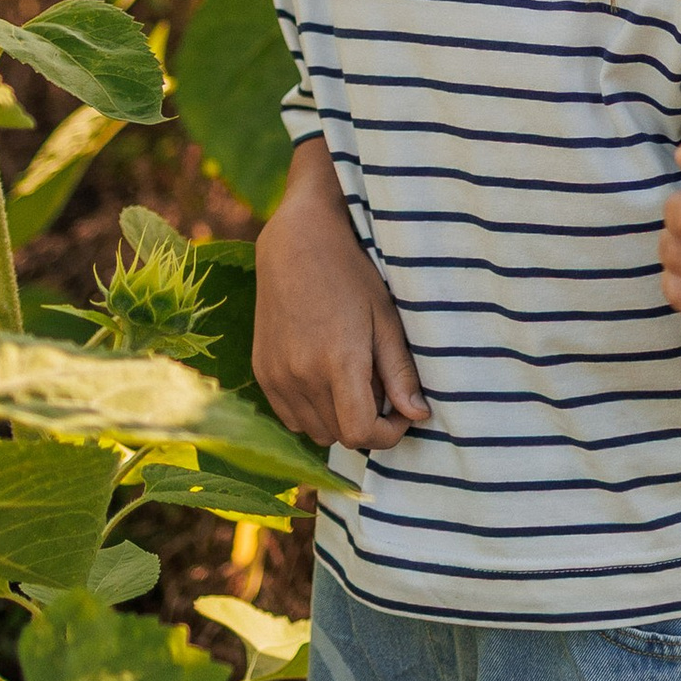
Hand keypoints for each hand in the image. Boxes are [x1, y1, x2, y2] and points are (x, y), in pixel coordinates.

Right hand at [253, 139, 428, 453]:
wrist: (295, 244)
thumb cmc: (351, 275)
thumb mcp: (386, 319)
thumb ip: (400, 373)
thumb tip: (418, 416)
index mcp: (337, 363)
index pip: (360, 435)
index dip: (388, 434)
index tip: (401, 412)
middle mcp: (301, 376)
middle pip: (339, 436)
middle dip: (366, 423)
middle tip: (381, 388)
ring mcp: (276, 376)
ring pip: (314, 431)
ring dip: (338, 419)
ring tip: (353, 380)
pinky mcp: (262, 372)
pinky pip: (290, 416)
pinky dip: (312, 410)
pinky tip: (325, 376)